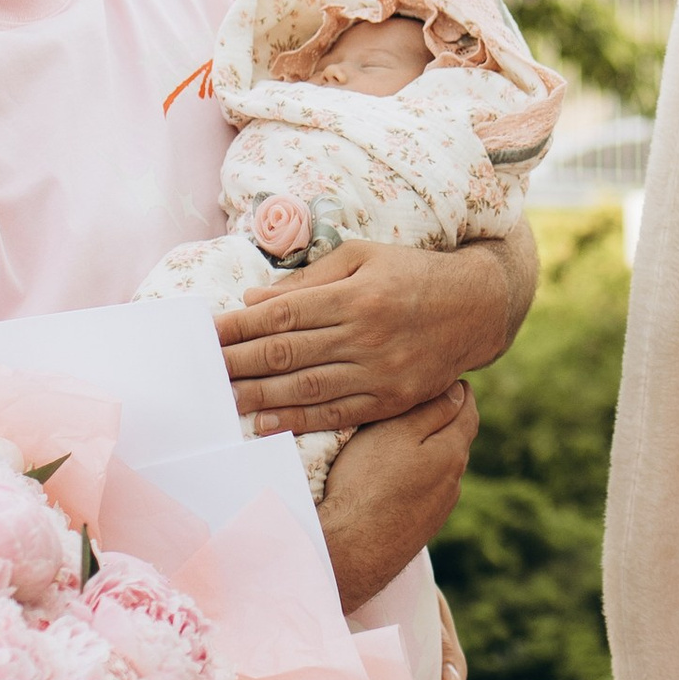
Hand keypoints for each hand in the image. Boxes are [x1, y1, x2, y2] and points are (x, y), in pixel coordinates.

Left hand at [219, 238, 517, 431]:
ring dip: (259, 395)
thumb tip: (256, 300)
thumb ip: (309, 280)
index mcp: (356, 295)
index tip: (208, 334)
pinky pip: (336, 413)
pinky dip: (297, 419)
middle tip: (203, 371)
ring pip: (307, 387)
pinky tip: (264, 422)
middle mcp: (366, 334)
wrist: (474, 308)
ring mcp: (380, 371)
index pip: (283, 313)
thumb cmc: (410, 274)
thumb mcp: (363, 257)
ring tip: (223, 399)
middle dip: (239, 362)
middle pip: (288, 352)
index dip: (241, 326)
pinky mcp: (391, 399)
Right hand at [318, 384, 478, 612]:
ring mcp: (438, 510)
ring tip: (411, 437)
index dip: (460, 392)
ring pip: (441, 470)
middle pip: (457, 440)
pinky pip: (426, 494)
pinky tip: (399, 478)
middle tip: (431, 400)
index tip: (451, 378)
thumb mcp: (395, 433)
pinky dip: (419, 478)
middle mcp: (454, 483)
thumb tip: (459, 390)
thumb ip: (430, 410)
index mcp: (453, 453)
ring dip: (432, 451)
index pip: (468, 413)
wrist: (349, 550)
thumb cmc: (366, 482)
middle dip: (448, 419)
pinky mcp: (420, 530)